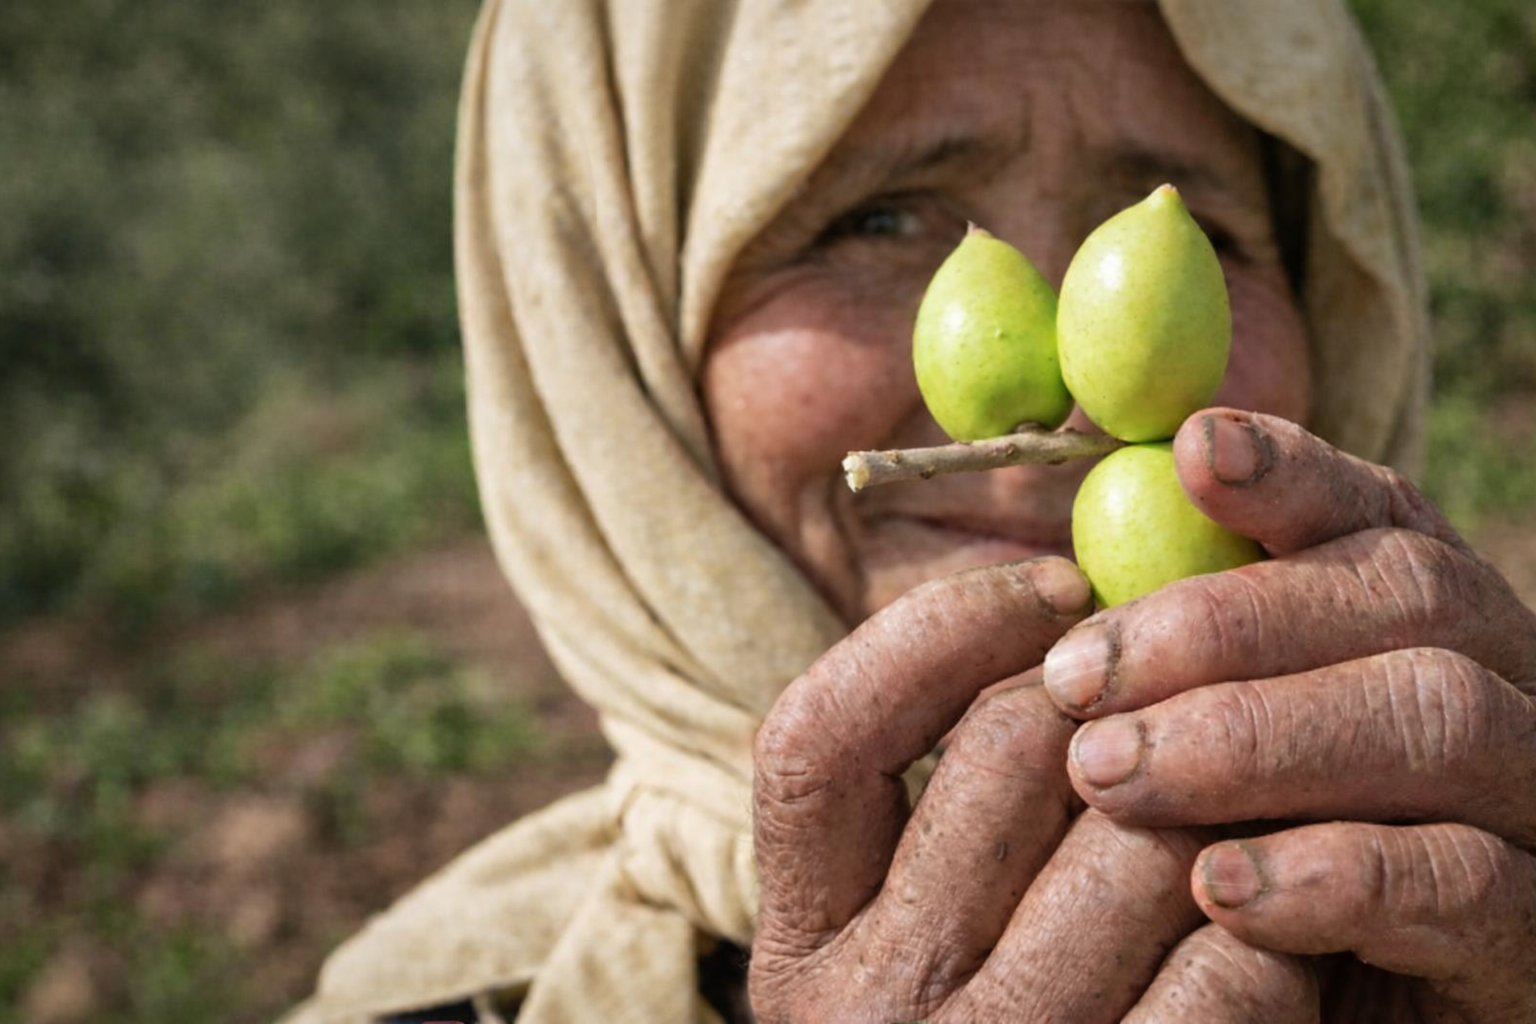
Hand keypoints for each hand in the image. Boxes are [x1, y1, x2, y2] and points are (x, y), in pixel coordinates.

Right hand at [750, 557, 1319, 1021]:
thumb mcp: (913, 941)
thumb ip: (936, 802)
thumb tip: (1053, 588)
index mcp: (797, 950)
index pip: (816, 738)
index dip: (937, 629)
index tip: (1053, 583)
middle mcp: (870, 1015)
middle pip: (1009, 755)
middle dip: (1119, 695)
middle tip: (1179, 688)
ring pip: (1144, 839)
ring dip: (1215, 797)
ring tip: (1233, 802)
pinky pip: (1236, 966)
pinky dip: (1276, 922)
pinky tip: (1269, 927)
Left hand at [1043, 409, 1535, 1020]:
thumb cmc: (1238, 871)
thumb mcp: (1197, 750)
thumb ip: (1165, 661)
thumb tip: (1062, 565)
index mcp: (1416, 624)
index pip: (1376, 509)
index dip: (1290, 470)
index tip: (1192, 449)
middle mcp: (1500, 685)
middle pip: (1408, 592)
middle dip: (1225, 623)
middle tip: (1074, 681)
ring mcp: (1535, 805)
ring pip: (1440, 716)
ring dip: (1258, 737)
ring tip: (1112, 775)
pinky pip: (1470, 880)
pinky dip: (1336, 873)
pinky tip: (1220, 890)